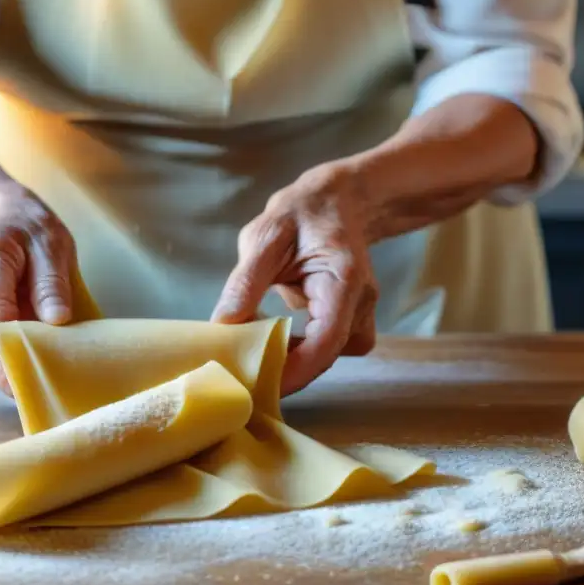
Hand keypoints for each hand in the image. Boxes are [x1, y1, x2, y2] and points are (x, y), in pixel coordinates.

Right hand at [0, 182, 76, 393]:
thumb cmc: (25, 234)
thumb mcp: (50, 243)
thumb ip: (51, 281)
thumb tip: (57, 319)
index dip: (13, 353)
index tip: (32, 381)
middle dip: (12, 372)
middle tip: (49, 378)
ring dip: (7, 371)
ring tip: (35, 352)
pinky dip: (0, 368)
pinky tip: (18, 350)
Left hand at [211, 164, 378, 396]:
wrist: (335, 202)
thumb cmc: (300, 214)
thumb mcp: (264, 236)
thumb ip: (246, 282)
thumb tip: (223, 325)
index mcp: (342, 280)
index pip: (325, 340)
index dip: (295, 369)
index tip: (258, 382)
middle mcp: (360, 303)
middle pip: (325, 355)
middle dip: (285, 370)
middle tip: (241, 373)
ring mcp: (361, 314)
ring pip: (324, 355)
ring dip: (290, 359)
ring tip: (252, 352)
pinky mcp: (351, 322)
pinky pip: (324, 349)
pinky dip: (298, 350)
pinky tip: (274, 339)